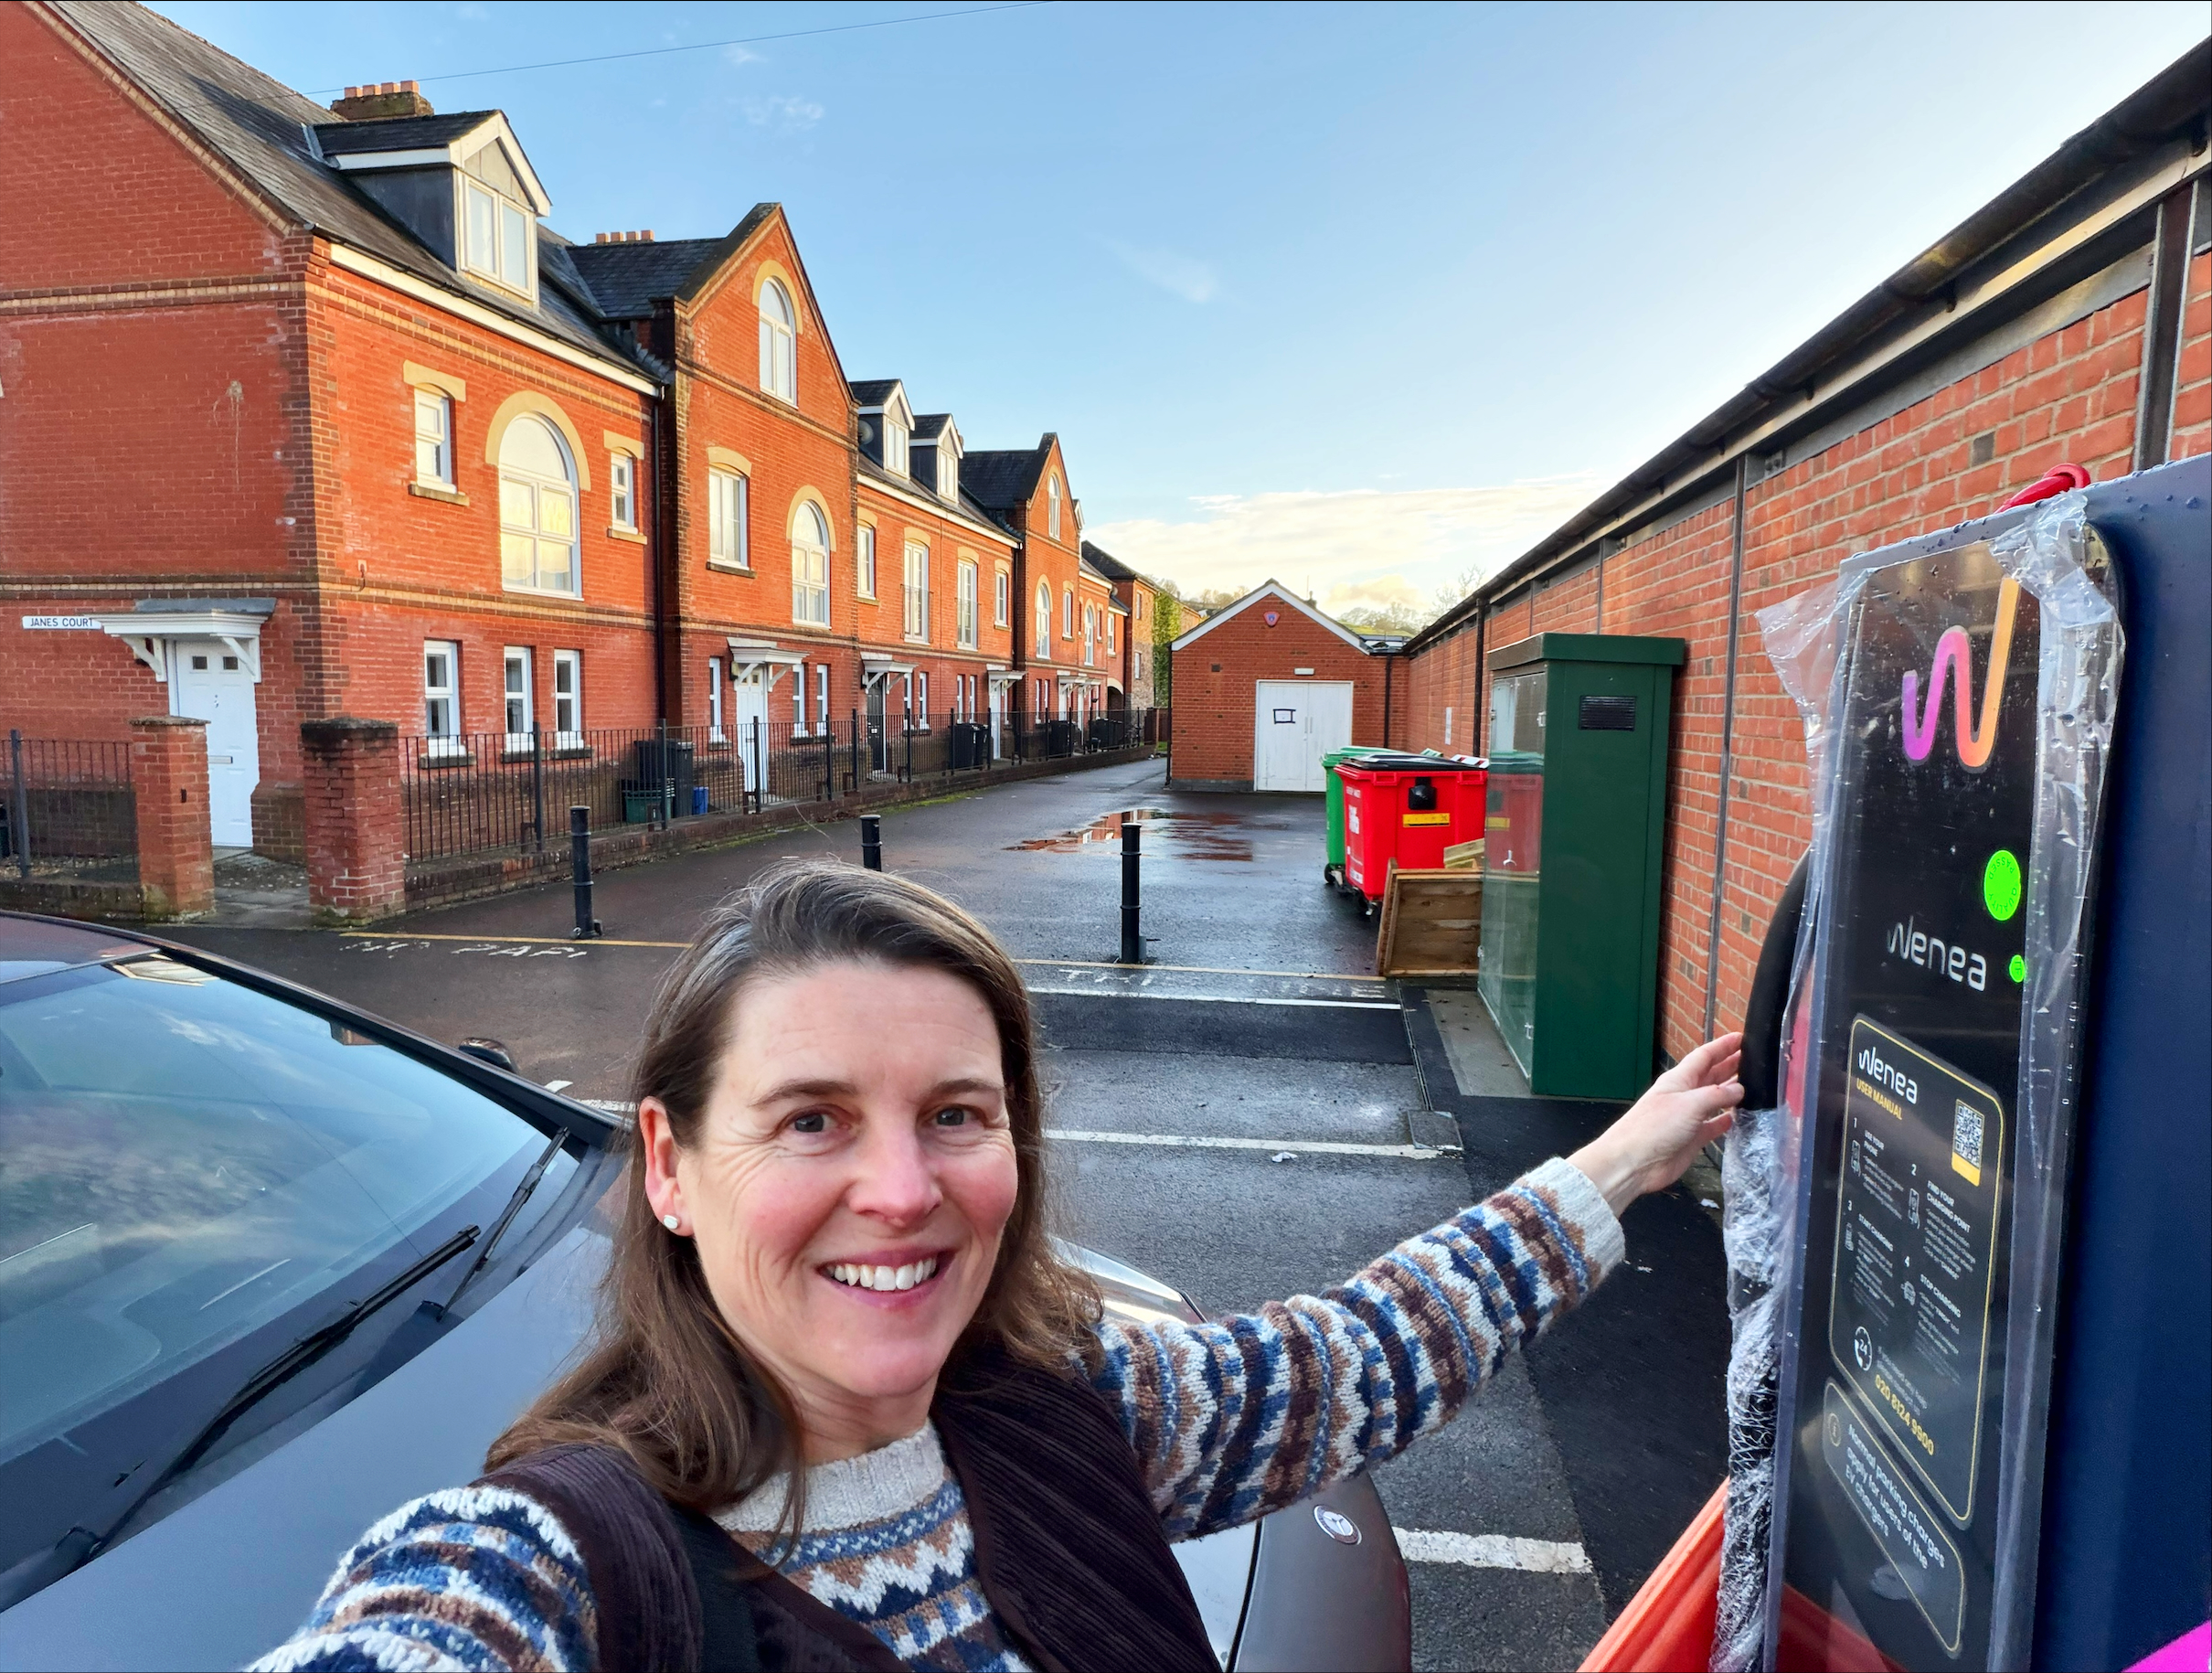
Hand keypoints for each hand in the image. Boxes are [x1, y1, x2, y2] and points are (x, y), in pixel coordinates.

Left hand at [1568, 1033, 1743, 1217]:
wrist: (1634, 1162)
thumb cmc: (1654, 1127)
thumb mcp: (1688, 1104)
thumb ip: (1716, 1095)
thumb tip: (1739, 1090)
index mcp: (1679, 1080)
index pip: (1704, 1056)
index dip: (1722, 1046)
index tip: (1741, 1037)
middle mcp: (1684, 1096)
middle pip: (1711, 1075)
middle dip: (1730, 1065)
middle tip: (1753, 1059)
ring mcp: (1688, 1118)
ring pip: (1714, 1100)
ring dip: (1730, 1092)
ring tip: (1752, 1085)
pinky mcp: (1692, 1138)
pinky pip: (1713, 1126)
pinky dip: (1724, 1121)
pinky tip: (1737, 1118)